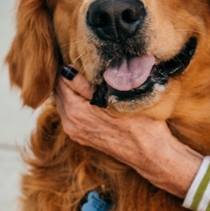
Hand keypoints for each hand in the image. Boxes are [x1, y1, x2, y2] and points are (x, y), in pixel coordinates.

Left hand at [54, 75, 204, 196]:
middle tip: (83, 63)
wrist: (150, 153)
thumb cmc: (139, 123)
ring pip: (64, 102)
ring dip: (71, 89)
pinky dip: (75, 101)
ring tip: (87, 77)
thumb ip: (86, 84)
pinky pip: (70, 113)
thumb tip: (67, 69)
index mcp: (75, 111)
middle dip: (67, 77)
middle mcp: (70, 123)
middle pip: (59, 91)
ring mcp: (75, 131)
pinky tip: (90, 94)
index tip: (81, 57)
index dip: (69, 65)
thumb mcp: (113, 97)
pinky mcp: (82, 136)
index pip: (61, 79)